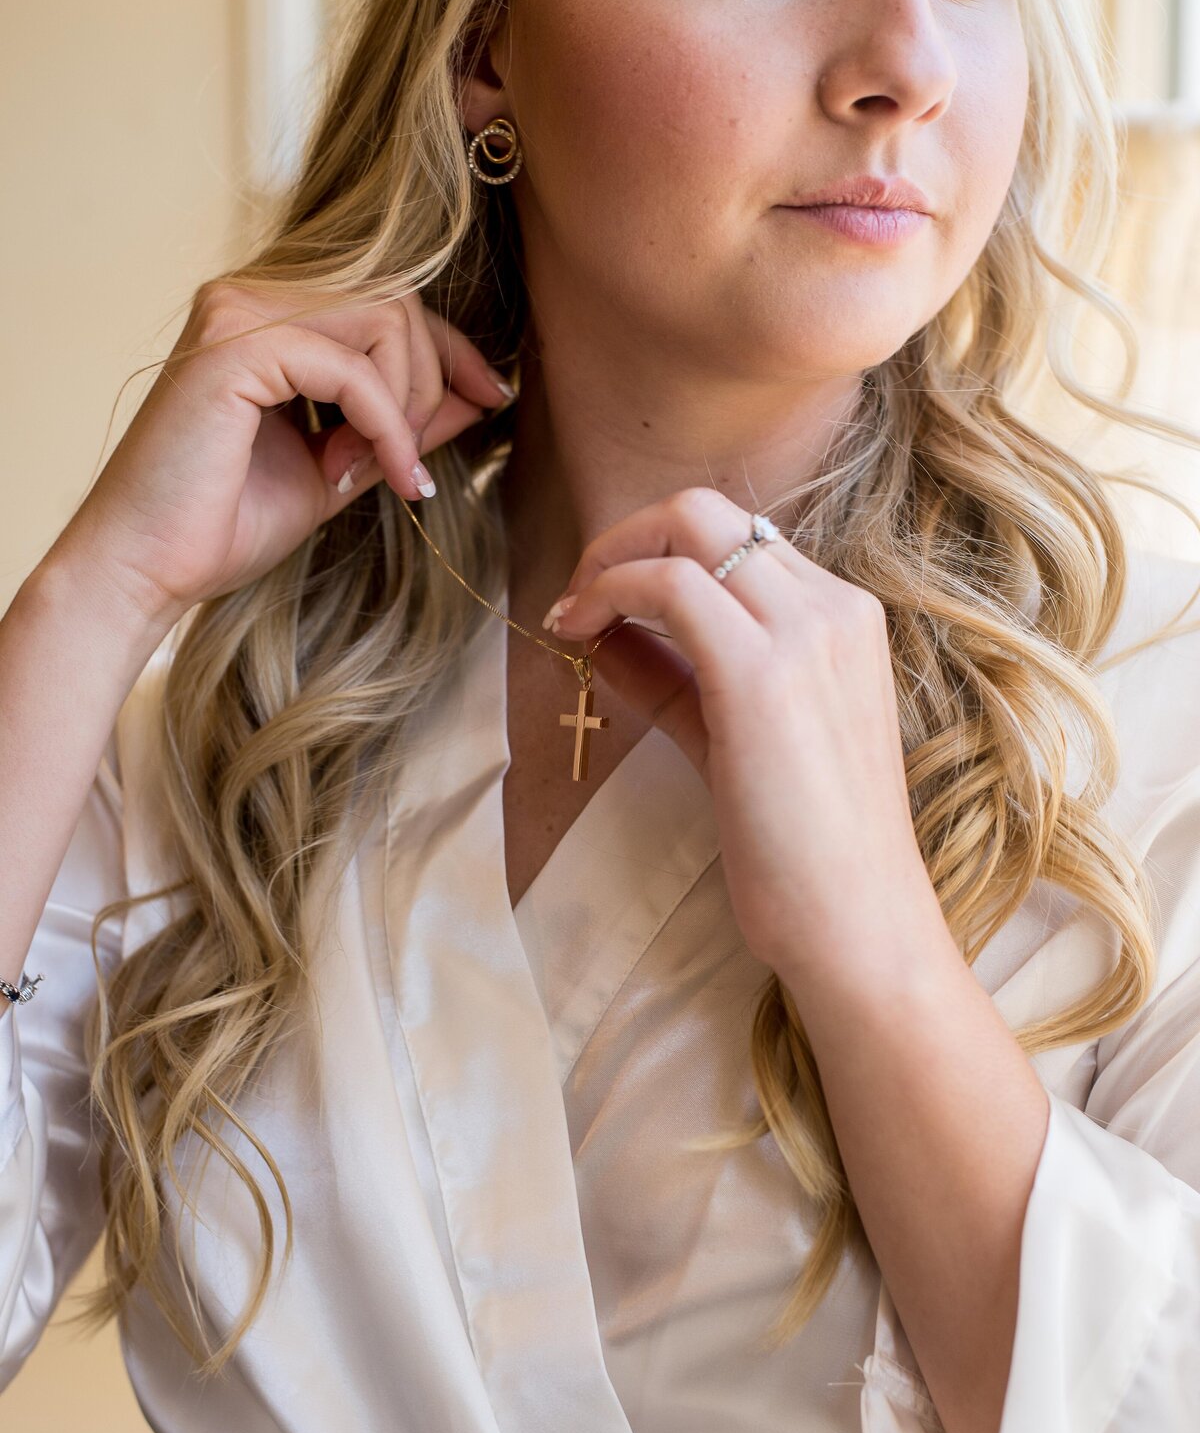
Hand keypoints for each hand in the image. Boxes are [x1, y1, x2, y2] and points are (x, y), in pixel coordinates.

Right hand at [47, 281, 512, 632]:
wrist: (145, 570)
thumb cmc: (223, 525)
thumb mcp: (339, 466)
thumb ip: (400, 424)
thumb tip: (478, 394)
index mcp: (266, 314)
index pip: (386, 301)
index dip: (450, 348)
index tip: (493, 396)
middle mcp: (249, 296)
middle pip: (397, 302)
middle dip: (432, 382)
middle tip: (410, 462)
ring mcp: (238, 311)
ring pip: (386, 320)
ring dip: (408, 404)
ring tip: (381, 471)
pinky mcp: (236, 345)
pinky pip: (353, 370)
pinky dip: (385, 425)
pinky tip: (376, 474)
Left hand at [543, 486, 948, 991]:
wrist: (857, 922)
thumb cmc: (807, 850)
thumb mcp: (733, 738)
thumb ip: (675, 677)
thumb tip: (601, 633)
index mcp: (845, 619)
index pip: (740, 540)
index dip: (658, 553)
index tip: (605, 598)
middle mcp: (834, 608)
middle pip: (710, 510)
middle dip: (628, 533)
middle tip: (581, 589)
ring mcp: (805, 633)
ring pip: (690, 525)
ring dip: (611, 557)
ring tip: (572, 612)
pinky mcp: (762, 673)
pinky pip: (667, 584)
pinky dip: (610, 590)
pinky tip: (578, 629)